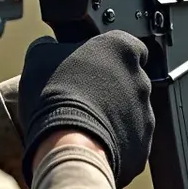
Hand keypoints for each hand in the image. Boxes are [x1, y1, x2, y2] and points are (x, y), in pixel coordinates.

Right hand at [18, 30, 152, 188]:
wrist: (68, 142)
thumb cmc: (54, 95)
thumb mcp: (40, 58)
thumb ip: (52, 46)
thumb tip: (50, 45)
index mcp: (123, 49)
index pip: (129, 46)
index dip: (112, 57)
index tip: (96, 66)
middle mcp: (142, 78)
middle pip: (130, 79)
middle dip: (113, 88)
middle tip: (86, 98)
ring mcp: (146, 112)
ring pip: (133, 110)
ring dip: (116, 115)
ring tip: (87, 124)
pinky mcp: (143, 142)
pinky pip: (131, 138)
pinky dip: (117, 140)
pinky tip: (94, 143)